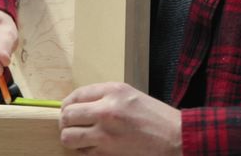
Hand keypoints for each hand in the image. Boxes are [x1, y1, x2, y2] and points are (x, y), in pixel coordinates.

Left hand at [59, 82, 180, 154]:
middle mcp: (106, 110)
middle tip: (70, 124)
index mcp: (113, 92)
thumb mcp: (130, 94)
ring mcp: (106, 134)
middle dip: (65, 121)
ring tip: (78, 137)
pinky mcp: (107, 153)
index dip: (67, 104)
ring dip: (70, 137)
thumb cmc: (155, 116)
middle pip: (67, 115)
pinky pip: (83, 152)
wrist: (175, 137)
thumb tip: (79, 104)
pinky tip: (93, 146)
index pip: (75, 95)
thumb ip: (105, 96)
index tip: (67, 109)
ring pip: (68, 137)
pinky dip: (83, 150)